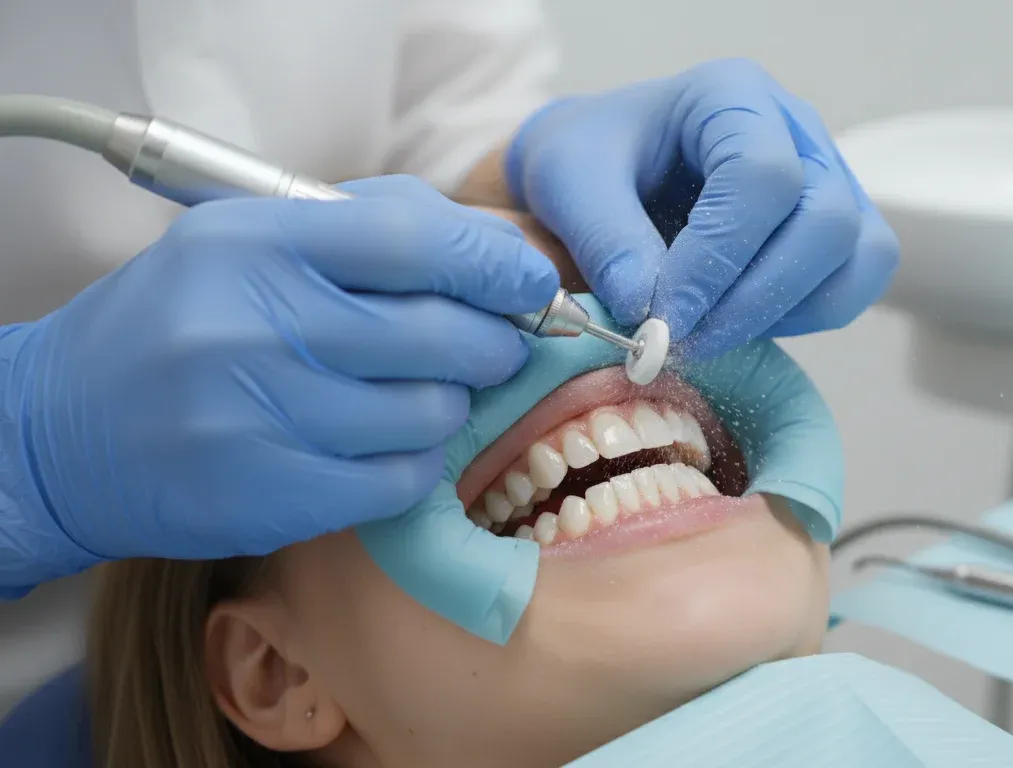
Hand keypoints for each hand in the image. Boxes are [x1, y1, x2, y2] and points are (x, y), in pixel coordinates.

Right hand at [0, 176, 558, 589]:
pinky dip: (412, 463)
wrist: (59, 432)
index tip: (532, 284)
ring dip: (448, 406)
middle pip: (441, 334)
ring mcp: (259, 417)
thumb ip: (370, 228)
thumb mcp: (248, 242)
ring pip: (429, 413)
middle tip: (493, 349)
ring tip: (418, 396)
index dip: (497, 265)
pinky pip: (398, 480)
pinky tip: (383, 446)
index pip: (416, 241)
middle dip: (493, 344)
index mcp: (255, 244)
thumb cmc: (179, 324)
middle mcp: (255, 325)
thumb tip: (497, 249)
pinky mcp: (268, 495)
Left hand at [506, 58, 899, 358]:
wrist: (605, 169)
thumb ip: (604, 239)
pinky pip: (854, 284)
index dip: (718, 258)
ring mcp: (828, 177)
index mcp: (732, 94)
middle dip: (754, 298)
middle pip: (825, 220)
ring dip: (782, 314)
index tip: (662, 315)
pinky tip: (737, 322)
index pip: (762, 176)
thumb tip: (648, 308)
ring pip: (856, 256)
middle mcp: (797, 129)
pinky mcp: (837, 229)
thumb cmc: (589, 161)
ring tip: (706, 334)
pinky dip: (802, 319)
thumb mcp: (567, 183)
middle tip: (684, 341)